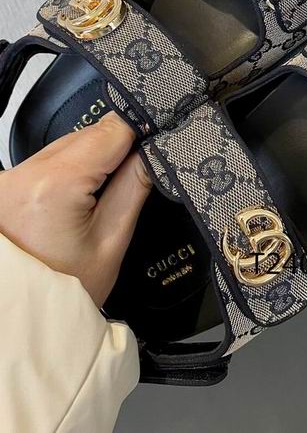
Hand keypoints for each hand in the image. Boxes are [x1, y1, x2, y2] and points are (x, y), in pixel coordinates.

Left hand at [0, 112, 151, 307]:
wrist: (20, 316)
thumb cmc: (63, 289)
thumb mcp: (112, 241)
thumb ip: (136, 185)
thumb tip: (153, 149)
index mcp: (55, 184)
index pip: (110, 130)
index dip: (137, 134)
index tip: (153, 147)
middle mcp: (24, 172)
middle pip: (88, 134)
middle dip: (113, 151)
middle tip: (127, 183)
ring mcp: (9, 176)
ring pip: (68, 144)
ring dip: (90, 160)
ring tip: (96, 200)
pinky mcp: (5, 183)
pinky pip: (48, 159)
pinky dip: (68, 170)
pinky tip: (74, 200)